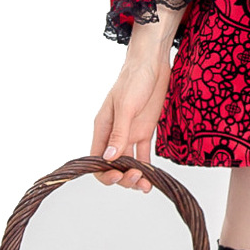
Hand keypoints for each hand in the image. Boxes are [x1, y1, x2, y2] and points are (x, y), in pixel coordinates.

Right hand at [89, 45, 172, 192]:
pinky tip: (152, 180)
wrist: (153, 64)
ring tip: (146, 186)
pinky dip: (147, 169)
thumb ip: (119, 133)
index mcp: (103, 128)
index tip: (118, 175)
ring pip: (128, 164)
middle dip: (123, 177)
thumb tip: (109, 158)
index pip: (96, 160)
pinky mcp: (144, 132)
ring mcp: (130, 134)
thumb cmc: (134, 79)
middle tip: (137, 179)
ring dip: (135, 177)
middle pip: (113, 166)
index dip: (105, 173)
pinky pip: (143, 156)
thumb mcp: (126, 106)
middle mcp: (114, 135)